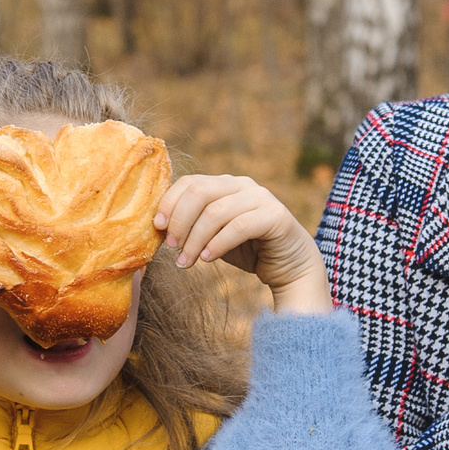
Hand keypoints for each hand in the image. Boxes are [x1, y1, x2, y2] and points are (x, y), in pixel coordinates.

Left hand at [153, 174, 332, 313]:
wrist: (290, 266)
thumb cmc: (247, 250)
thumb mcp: (213, 236)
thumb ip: (192, 226)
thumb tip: (158, 229)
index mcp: (225, 184)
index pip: (190, 182)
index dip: (169, 203)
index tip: (158, 228)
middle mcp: (243, 185)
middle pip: (199, 192)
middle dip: (180, 221)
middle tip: (172, 247)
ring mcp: (261, 198)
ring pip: (216, 212)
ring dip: (195, 240)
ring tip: (186, 262)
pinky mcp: (276, 216)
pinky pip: (238, 227)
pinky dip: (217, 244)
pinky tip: (207, 259)